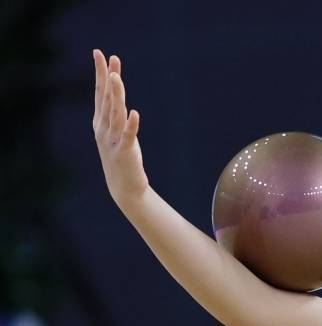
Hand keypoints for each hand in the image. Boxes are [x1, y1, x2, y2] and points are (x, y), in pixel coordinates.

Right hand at [92, 49, 148, 205]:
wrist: (124, 188)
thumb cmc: (121, 157)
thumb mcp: (116, 132)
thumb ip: (116, 113)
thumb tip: (116, 91)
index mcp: (100, 122)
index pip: (100, 93)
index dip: (100, 73)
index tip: (100, 53)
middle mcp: (103, 128)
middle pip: (106, 99)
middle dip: (108, 78)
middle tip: (110, 59)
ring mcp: (112, 140)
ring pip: (115, 114)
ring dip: (117, 96)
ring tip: (117, 78)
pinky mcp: (125, 152)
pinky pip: (128, 136)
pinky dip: (131, 124)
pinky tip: (134, 113)